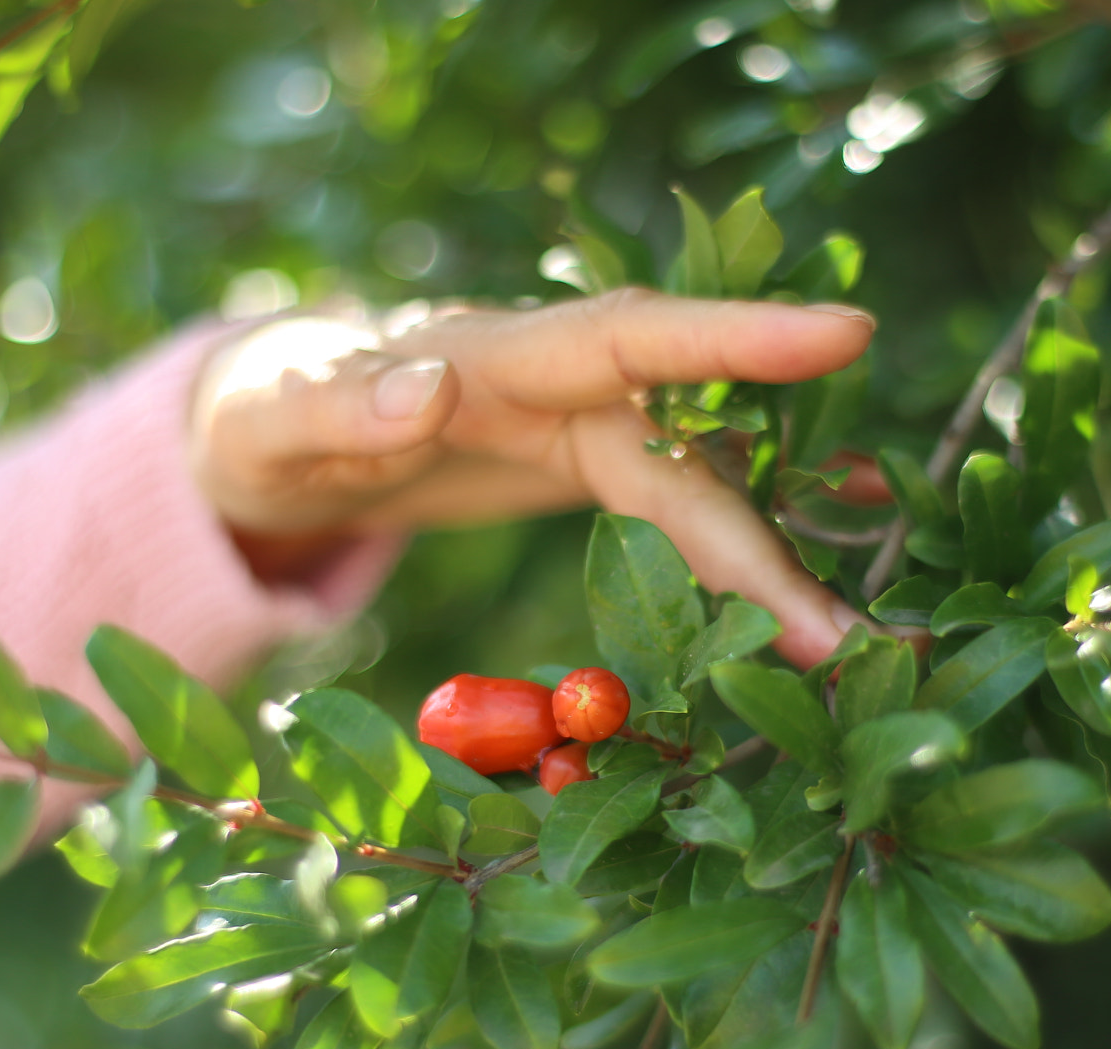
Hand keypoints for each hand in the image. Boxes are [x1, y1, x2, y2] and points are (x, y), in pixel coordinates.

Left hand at [191, 288, 875, 666]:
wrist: (277, 433)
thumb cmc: (264, 418)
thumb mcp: (274, 422)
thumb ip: (339, 409)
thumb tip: (427, 389)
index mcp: (490, 359)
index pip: (626, 336)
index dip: (732, 339)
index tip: (845, 332)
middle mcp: (557, 385)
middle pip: (683, 454)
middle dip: (763, 539)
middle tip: (844, 639)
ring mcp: (578, 430)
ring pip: (694, 497)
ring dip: (766, 573)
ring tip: (844, 654)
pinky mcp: (587, 474)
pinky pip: (675, 520)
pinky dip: (737, 565)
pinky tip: (804, 613)